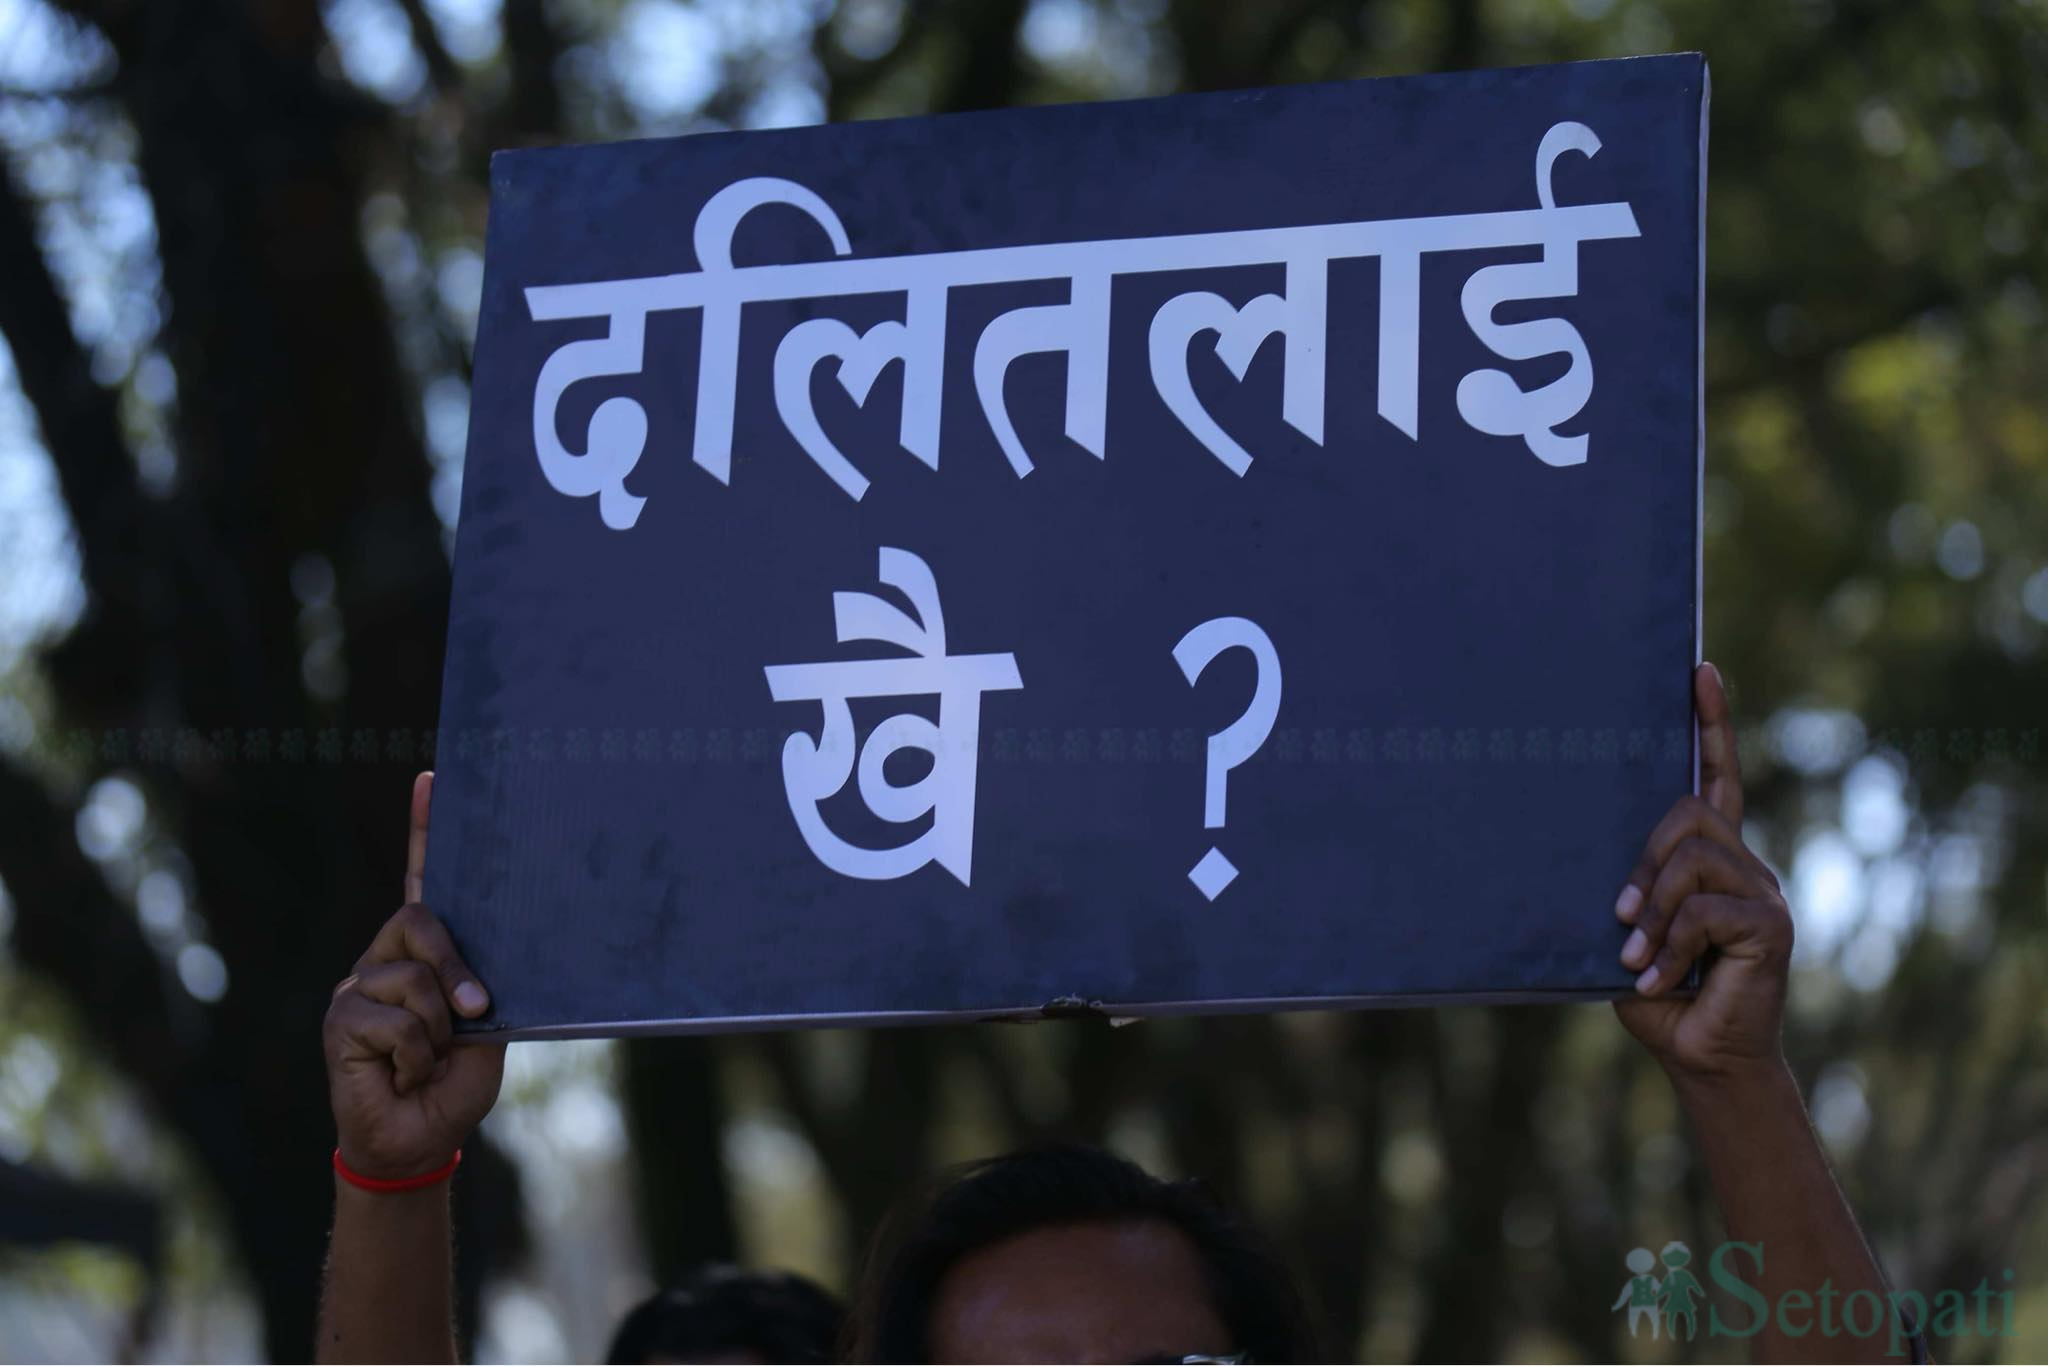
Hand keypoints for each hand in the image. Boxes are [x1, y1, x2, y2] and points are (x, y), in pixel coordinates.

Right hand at [324, 773, 504, 1178]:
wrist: (420, 1139)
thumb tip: (480, 978)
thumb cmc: (454, 1083)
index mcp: (425, 954)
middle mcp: (385, 958)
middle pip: (422, 922)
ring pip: (414, 980)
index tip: (434, 778)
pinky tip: (402, 1075)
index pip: (423, 882)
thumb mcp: (482, 1029)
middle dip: (457, 970)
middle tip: (475, 1015)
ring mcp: (357, 985)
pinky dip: (414, 1056)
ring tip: (428, 1062)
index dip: (425, 831)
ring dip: (438, 1031)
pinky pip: (395, 1021)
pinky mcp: (340, 1019)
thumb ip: (478, 988)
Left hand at [1613, 663, 1793, 1080]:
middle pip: (1688, 813)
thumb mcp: (1627, 929)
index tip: (1698, 671)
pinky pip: (1704, 911)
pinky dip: (1669, 947)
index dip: (1709, 725)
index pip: (1716, 778)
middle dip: (1643, 861)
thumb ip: (1625, 888)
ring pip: (1693, 858)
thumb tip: (1575, 855)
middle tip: (1620, 917)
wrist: (1701, 1058)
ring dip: (1652, 910)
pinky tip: (1656, 980)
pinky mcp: (1771, 926)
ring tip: (1635, 955)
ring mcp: (1763, 892)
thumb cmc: (1656, 992)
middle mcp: (1745, 865)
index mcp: (1711, 859)